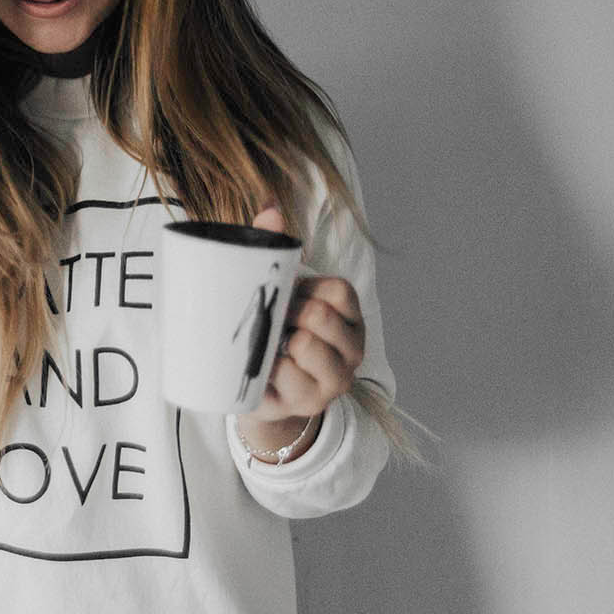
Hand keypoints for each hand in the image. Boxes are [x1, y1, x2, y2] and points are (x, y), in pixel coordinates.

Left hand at [240, 203, 364, 425]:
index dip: (304, 288)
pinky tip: (264, 372)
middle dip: (287, 314)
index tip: (285, 296)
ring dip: (277, 343)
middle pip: (320, 315)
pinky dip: (268, 369)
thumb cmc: (273, 334)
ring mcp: (335, 380)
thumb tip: (270, 209)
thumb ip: (274, 248)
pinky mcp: (310, 403)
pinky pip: (285, 375)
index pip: (338, 290)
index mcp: (350, 317)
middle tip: (271, 323)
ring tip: (269, 348)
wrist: (261, 393)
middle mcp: (352, 349)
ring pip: (304, 345)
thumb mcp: (277, 293)